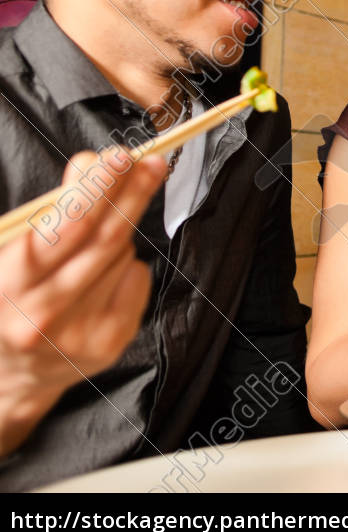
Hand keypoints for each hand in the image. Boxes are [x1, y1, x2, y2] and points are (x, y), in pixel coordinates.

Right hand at [0, 149, 161, 453]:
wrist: (11, 374)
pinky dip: (127, 264)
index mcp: (8, 286)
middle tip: (150, 164)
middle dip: (131, 193)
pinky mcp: (109, 341)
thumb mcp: (10, 254)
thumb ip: (49, 213)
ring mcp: (79, 331)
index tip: (117, 158)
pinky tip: (104, 274)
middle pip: (105, 239)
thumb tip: (92, 164)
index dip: (96, 188)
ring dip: (119, 233)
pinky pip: (136, 277)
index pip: (64, 228)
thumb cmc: (11, 299)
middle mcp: (42, 313)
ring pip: (122, 255)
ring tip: (98, 239)